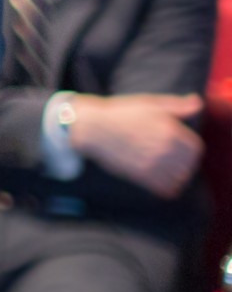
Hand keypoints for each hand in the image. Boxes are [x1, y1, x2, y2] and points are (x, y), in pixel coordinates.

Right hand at [71, 93, 204, 198]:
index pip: (195, 148)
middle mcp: (163, 147)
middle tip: (175, 158)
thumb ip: (177, 105)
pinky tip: (161, 179)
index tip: (182, 146)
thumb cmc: (121, 113)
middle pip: (189, 164)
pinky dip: (169, 187)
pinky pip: (166, 189)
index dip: (190, 148)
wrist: (93, 127)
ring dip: (178, 175)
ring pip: (180, 178)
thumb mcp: (150, 103)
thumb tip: (198, 102)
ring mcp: (152, 162)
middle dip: (185, 162)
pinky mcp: (141, 175)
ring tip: (169, 169)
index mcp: (169, 129)